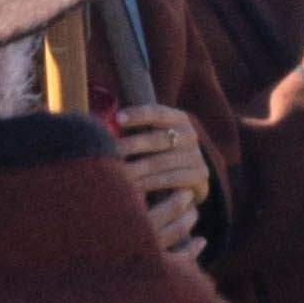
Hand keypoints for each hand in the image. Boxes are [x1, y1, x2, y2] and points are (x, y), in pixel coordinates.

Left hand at [94, 101, 215, 260]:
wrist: (187, 179)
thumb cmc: (156, 153)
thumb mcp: (149, 136)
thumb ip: (131, 129)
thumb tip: (103, 123)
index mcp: (178, 119)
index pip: (157, 113)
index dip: (138, 115)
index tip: (117, 119)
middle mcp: (190, 135)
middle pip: (158, 139)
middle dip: (131, 145)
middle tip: (110, 153)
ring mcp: (196, 156)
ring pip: (161, 162)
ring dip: (137, 169)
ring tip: (116, 174)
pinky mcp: (199, 176)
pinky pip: (171, 180)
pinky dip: (151, 185)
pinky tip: (133, 190)